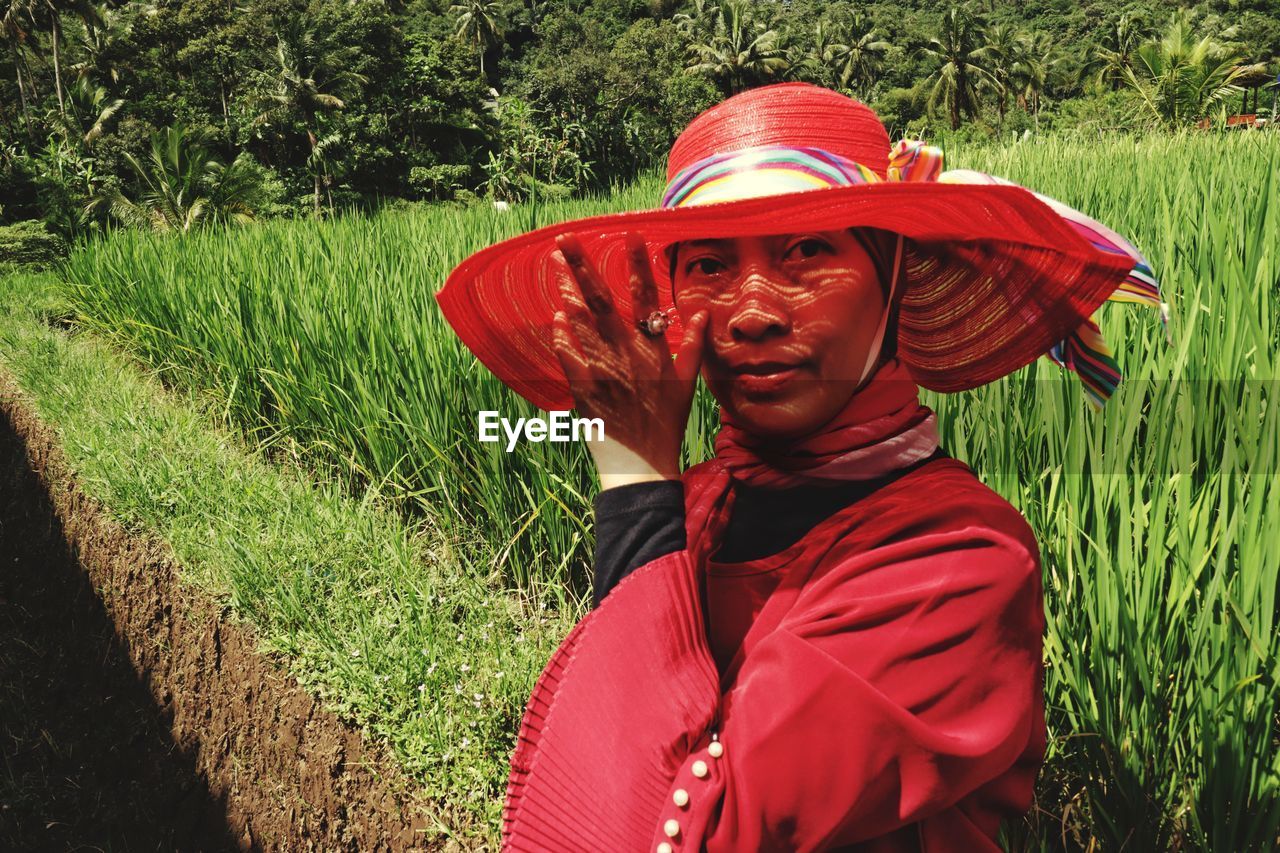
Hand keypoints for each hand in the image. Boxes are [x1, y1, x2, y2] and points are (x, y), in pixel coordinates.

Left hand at [550, 231, 707, 490]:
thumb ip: (693, 345)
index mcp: (654, 350)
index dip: (638, 265)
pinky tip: (555, 317)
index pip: (646, 298)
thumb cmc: (666, 424)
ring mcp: (603, 371)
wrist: (642, 465)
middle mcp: (627, 354)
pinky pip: (569, 357)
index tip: (630, 234)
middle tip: (565, 239)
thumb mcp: (687, 384)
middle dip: (583, 267)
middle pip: (602, 302)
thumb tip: (702, 312)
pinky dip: (562, 337)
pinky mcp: (584, 389)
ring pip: (580, 323)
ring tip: (554, 265)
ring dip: (566, 291)